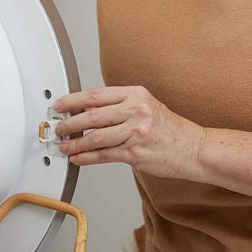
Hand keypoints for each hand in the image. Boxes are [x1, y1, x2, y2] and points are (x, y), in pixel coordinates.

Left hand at [53, 86, 206, 179]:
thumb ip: (118, 105)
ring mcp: (136, 132)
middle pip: (92, 116)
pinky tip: (77, 158)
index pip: (95, 95)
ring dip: (75, 143)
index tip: (59, 106)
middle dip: (69, 123)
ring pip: (95, 137)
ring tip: (63, 146)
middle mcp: (135, 110)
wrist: (194, 148)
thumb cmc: (169, 128)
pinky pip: (105, 155)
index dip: (72, 101)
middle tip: (58, 128)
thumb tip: (86, 110)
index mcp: (135, 94)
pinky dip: (87, 157)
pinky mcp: (136, 152)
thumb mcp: (146, 105)